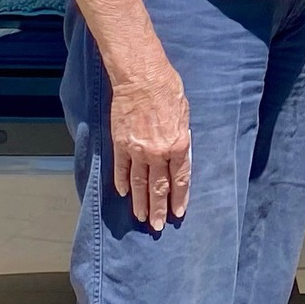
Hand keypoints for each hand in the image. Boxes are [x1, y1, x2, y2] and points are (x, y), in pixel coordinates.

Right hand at [108, 66, 191, 230]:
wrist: (141, 77)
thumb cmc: (167, 89)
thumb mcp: (184, 114)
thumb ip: (181, 138)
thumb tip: (179, 154)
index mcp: (178, 145)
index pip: (180, 179)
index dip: (178, 198)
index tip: (177, 213)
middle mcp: (158, 152)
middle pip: (159, 187)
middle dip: (159, 208)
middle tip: (157, 226)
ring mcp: (137, 150)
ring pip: (138, 183)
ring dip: (140, 202)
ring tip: (141, 217)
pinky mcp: (120, 144)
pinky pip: (121, 169)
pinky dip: (121, 183)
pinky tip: (123, 194)